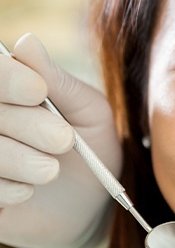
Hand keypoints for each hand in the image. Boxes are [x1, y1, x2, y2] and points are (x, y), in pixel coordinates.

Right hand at [0, 33, 121, 247]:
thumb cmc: (92, 149)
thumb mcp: (89, 112)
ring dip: (19, 159)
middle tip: (64, 140)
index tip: (38, 92)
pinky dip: (5, 188)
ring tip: (50, 170)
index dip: (6, 78)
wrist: (92, 206)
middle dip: (28, 124)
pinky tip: (28, 191)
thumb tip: (26, 41)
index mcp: (7, 90)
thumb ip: (59, 82)